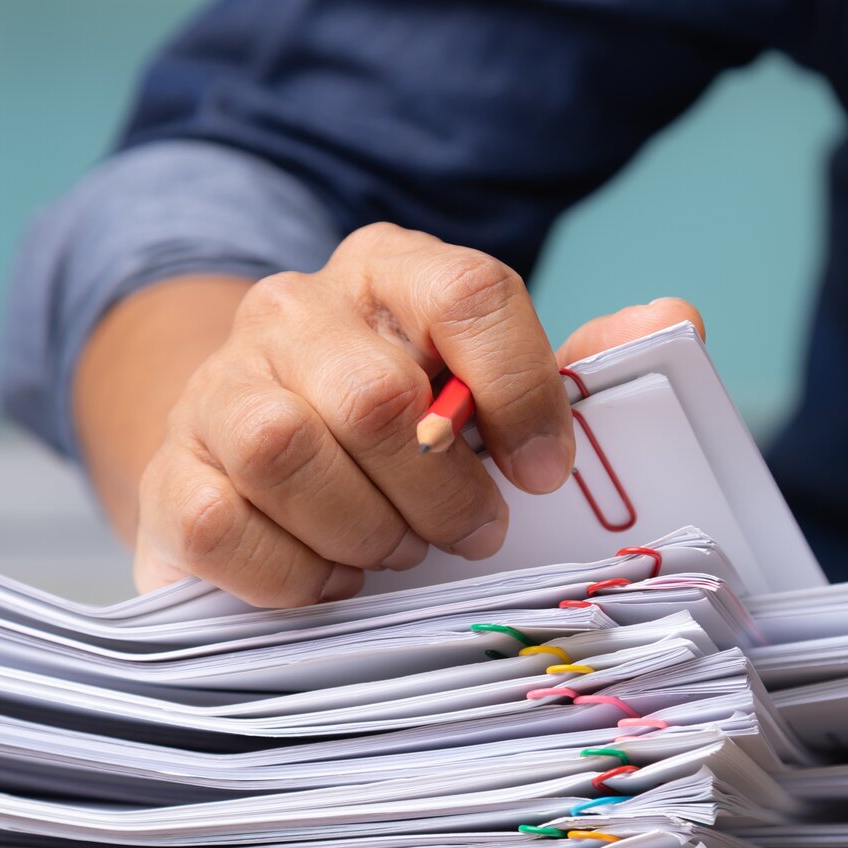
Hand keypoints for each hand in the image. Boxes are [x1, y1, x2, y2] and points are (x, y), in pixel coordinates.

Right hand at [110, 223, 700, 604]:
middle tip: (471, 533)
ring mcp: (219, 387)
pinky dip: (293, 573)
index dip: (522, 392)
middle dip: (443, 491)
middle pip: (377, 396)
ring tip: (399, 551)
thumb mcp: (496, 387)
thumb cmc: (408, 428)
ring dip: (367, 529)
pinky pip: (221, 524)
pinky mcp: (171, 471)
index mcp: (390, 270)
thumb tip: (676, 323)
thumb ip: (585, 363)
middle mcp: (294, 311)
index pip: (469, 293)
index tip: (546, 474)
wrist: (262, 453)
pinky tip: (332, 577)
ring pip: (288, 451)